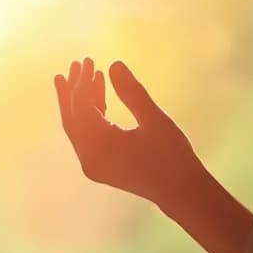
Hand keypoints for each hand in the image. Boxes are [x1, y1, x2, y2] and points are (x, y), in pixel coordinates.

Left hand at [53, 57, 209, 207]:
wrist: (181, 192)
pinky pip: (89, 137)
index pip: (80, 109)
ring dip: (81, 102)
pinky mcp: (100, 167)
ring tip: (81, 76)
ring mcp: (93, 165)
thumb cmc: (172, 155)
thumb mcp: (154, 120)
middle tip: (74, 65)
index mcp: (99, 147)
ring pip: (80, 128)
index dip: (82, 83)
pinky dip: (93, 116)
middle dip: (72, 91)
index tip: (88, 61)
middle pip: (72, 119)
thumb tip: (114, 64)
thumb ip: (132, 93)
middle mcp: (89, 159)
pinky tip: (99, 95)